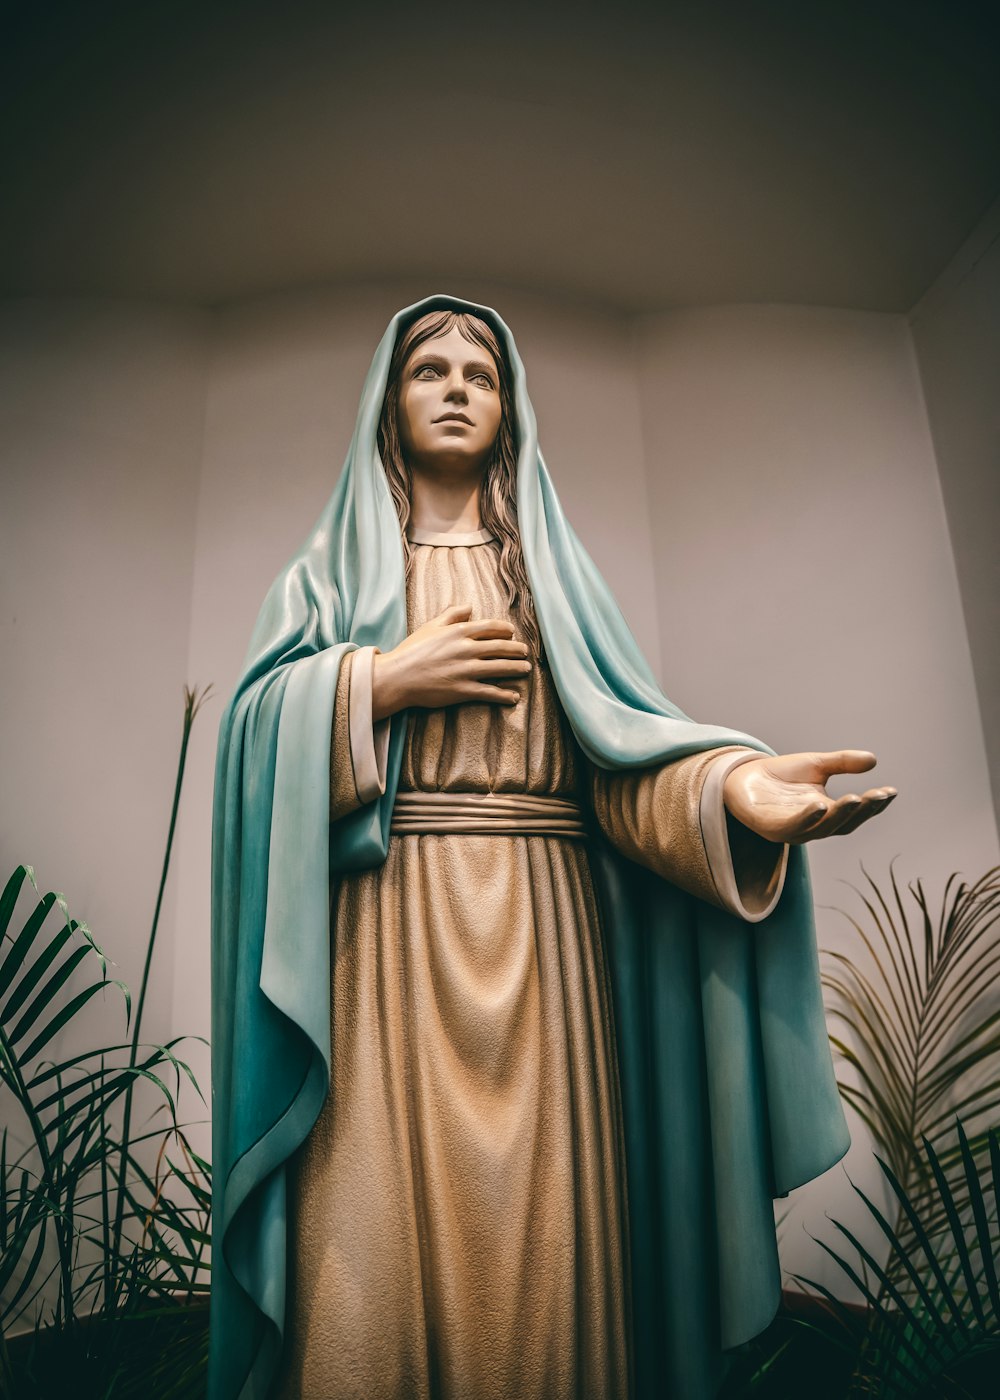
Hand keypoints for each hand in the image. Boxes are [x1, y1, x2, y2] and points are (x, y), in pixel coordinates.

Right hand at [371, 604, 532, 719]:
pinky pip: (489, 692)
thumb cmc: (411, 651)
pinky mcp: (463, 690)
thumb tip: (470, 607)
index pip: (490, 627)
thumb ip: (452, 615)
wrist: (397, 677)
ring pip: (499, 668)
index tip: (512, 633)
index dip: (505, 629)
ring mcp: (466, 670)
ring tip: (526, 669)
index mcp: (459, 632)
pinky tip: (514, 696)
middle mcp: (466, 649)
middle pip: (500, 647)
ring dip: (516, 669)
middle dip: (516, 650)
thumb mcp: (430, 626)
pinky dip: (504, 695)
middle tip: (525, 652)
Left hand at [722, 750, 896, 844]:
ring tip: (855, 798)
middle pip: (843, 823)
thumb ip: (842, 763)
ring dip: (839, 815)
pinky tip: (819, 805)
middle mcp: (813, 824)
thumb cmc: (780, 776)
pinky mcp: (772, 829)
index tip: (891, 791)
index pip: (856, 813)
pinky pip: (793, 827)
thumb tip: (873, 760)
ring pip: (822, 828)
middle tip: (878, 795)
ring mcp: (794, 829)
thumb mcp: (816, 765)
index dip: (874, 805)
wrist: (741, 777)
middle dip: (863, 810)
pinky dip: (807, 818)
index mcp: (827, 812)